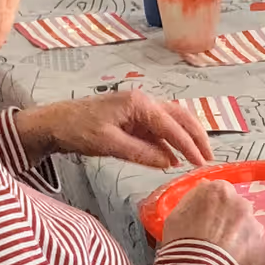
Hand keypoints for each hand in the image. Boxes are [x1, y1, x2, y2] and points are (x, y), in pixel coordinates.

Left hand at [22, 93, 209, 170]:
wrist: (54, 123)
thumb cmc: (78, 129)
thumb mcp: (109, 144)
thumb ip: (141, 153)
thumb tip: (169, 162)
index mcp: (139, 103)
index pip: (172, 126)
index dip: (189, 145)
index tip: (202, 162)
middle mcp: (143, 102)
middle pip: (179, 117)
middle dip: (196, 136)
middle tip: (209, 158)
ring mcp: (138, 109)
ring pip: (172, 121)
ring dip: (187, 137)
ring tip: (199, 156)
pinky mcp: (133, 119)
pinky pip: (158, 129)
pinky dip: (170, 141)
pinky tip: (175, 156)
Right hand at [164, 176, 264, 264]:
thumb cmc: (181, 248)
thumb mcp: (174, 217)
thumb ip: (192, 202)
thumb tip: (201, 196)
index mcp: (219, 192)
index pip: (219, 193)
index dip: (212, 210)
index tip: (206, 223)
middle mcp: (243, 205)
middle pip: (237, 211)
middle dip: (229, 224)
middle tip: (214, 243)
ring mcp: (256, 228)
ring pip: (248, 232)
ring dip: (239, 242)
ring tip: (223, 261)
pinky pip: (256, 253)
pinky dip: (247, 259)